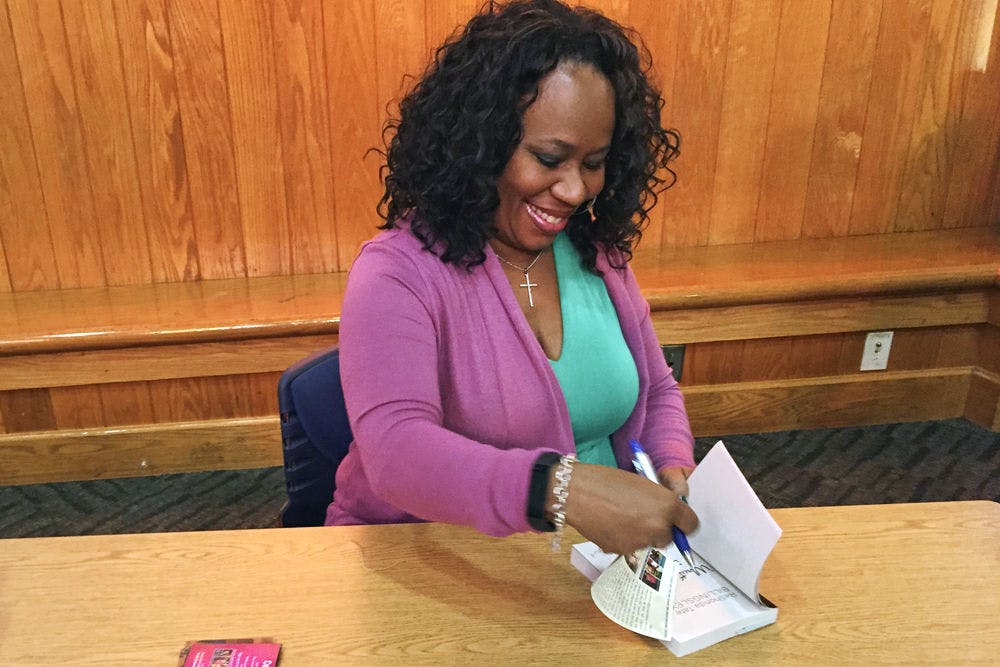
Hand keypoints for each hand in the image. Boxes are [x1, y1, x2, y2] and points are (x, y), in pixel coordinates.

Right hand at [557, 462, 697, 554]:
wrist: (577, 493)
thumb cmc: (608, 481)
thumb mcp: (642, 484)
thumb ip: (659, 501)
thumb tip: (668, 514)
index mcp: (668, 505)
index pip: (691, 524)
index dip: (683, 522)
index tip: (676, 520)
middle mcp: (659, 527)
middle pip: (669, 537)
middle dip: (659, 529)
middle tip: (641, 516)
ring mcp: (641, 542)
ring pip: (648, 543)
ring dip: (640, 534)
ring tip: (620, 517)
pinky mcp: (623, 551)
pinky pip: (630, 547)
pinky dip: (623, 539)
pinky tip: (609, 525)